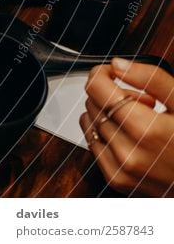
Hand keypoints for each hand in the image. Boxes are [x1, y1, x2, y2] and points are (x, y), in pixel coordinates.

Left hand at [80, 58, 173, 195]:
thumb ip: (152, 79)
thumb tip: (118, 64)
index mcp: (145, 129)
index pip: (96, 89)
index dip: (101, 74)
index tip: (111, 71)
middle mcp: (128, 152)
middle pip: (94, 103)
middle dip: (113, 94)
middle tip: (143, 102)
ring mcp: (121, 168)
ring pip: (90, 121)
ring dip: (107, 113)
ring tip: (140, 120)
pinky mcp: (117, 179)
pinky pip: (92, 143)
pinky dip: (104, 133)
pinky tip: (131, 135)